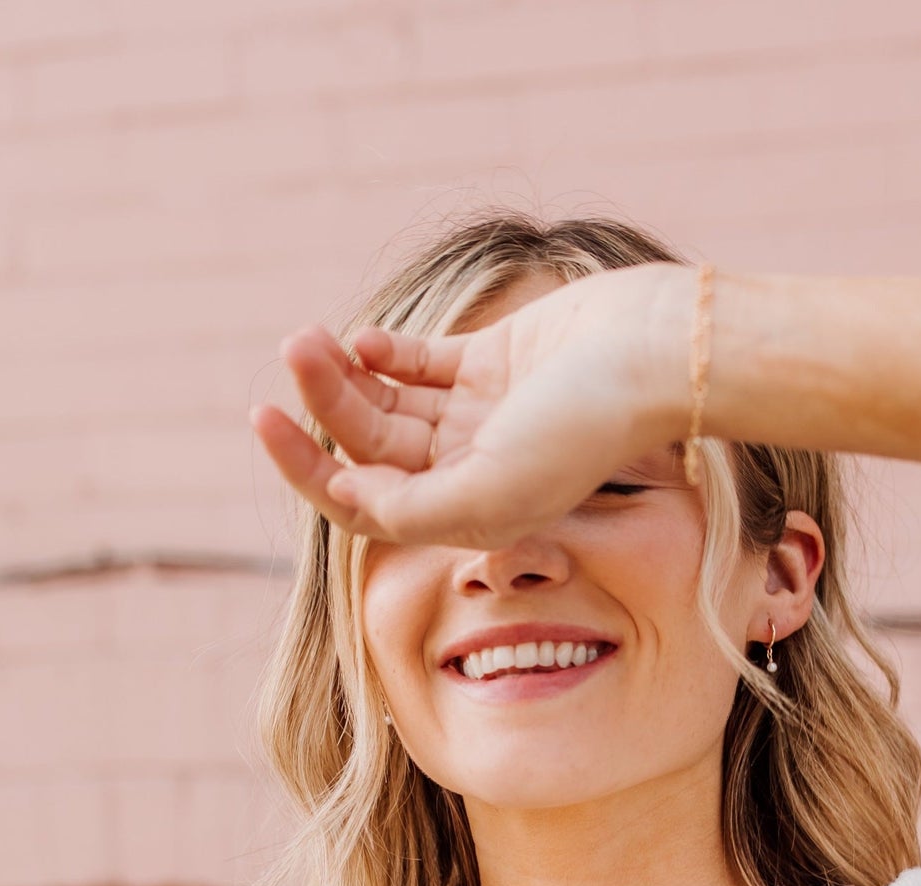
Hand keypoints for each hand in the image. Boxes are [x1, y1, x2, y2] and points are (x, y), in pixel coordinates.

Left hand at [250, 262, 691, 548]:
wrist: (654, 355)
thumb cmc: (584, 426)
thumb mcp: (494, 489)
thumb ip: (415, 509)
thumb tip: (344, 496)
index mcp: (470, 513)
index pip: (366, 506)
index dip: (309, 471)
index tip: (267, 422)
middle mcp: (471, 471)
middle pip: (371, 450)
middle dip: (325, 406)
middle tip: (292, 352)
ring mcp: (480, 416)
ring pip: (389, 402)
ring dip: (345, 373)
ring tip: (310, 337)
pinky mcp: (492, 364)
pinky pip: (421, 364)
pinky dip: (386, 352)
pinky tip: (363, 340)